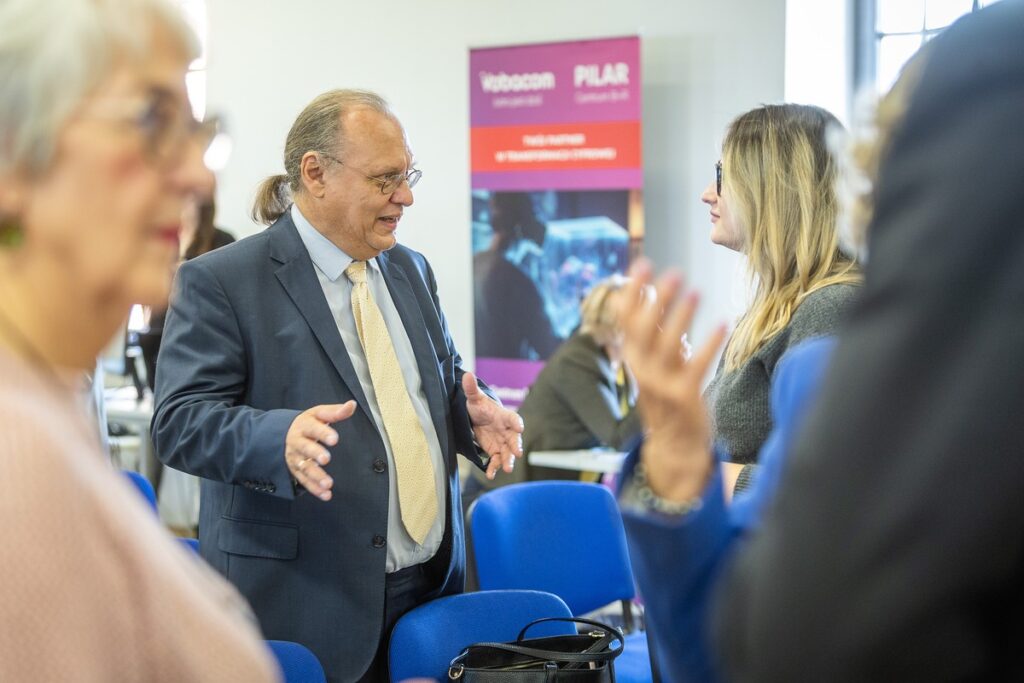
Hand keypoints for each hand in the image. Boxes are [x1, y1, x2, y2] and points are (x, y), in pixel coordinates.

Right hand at [285, 401, 356, 500]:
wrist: (283, 434)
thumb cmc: (308, 423)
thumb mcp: (319, 414)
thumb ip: (336, 412)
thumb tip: (352, 404)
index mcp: (304, 425)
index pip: (313, 428)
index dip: (323, 433)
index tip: (334, 439)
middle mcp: (297, 442)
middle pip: (305, 448)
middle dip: (315, 453)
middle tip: (326, 459)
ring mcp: (296, 458)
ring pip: (305, 467)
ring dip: (316, 476)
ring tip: (328, 483)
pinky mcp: (296, 471)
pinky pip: (304, 481)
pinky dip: (315, 489)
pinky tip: (326, 495)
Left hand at [462, 371, 524, 478]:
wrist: (477, 418)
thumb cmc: (480, 406)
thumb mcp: (474, 398)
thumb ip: (472, 389)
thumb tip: (467, 375)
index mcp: (504, 416)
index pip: (513, 418)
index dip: (516, 423)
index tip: (520, 428)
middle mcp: (506, 430)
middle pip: (514, 439)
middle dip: (516, 446)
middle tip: (517, 453)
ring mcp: (501, 442)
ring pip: (507, 452)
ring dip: (507, 461)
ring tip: (506, 469)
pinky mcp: (495, 451)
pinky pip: (496, 460)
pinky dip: (494, 468)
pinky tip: (490, 475)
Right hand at [618, 259, 727, 502]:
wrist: (675, 443)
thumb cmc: (667, 395)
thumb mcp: (654, 361)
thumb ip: (651, 332)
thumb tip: (642, 295)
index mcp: (633, 357)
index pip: (626, 318)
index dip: (633, 291)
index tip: (643, 264)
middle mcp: (642, 369)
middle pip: (644, 329)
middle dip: (658, 299)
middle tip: (675, 273)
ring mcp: (661, 384)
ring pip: (668, 345)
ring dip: (681, 317)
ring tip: (696, 292)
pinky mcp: (684, 396)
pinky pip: (697, 366)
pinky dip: (709, 344)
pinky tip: (723, 323)